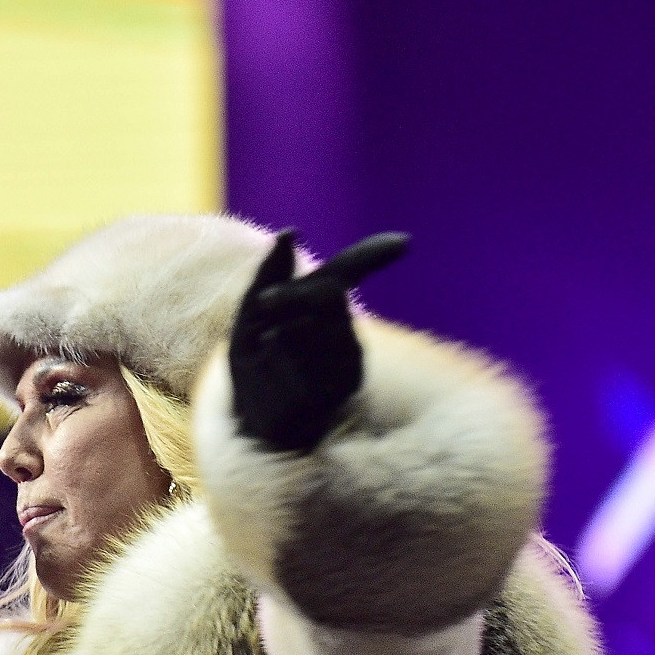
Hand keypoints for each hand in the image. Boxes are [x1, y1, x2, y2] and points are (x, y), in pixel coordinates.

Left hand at [229, 229, 407, 452]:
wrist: (254, 422)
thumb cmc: (254, 361)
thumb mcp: (251, 315)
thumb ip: (269, 274)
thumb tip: (288, 232)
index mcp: (325, 309)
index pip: (351, 271)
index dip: (374, 254)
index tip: (403, 242)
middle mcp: (344, 332)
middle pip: (326, 292)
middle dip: (289, 295)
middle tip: (264, 306)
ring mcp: (348, 359)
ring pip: (311, 325)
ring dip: (277, 336)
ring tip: (268, 358)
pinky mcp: (345, 385)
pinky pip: (305, 358)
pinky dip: (279, 365)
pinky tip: (277, 381)